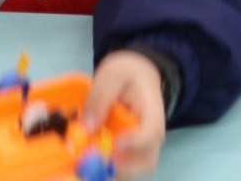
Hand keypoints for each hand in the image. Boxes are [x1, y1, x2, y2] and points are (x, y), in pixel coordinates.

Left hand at [83, 51, 166, 178]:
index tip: (114, 143)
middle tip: (98, 161)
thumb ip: (100, 97)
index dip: (133, 144)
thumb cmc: (129, 72)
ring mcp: (144, 145)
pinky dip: (109, 167)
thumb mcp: (112, 74)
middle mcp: (153, 134)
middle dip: (122, 168)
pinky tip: (94, 155)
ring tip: (93, 159)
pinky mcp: (133, 149)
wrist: (139, 72)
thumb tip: (87, 127)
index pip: (150, 134)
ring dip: (114, 169)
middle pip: (147, 162)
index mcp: (152, 112)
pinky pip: (125, 166)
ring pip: (136, 169)